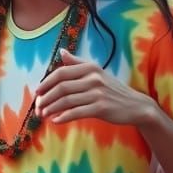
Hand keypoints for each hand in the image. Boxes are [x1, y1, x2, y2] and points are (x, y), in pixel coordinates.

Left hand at [35, 50, 156, 125]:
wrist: (136, 105)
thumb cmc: (112, 89)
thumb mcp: (96, 73)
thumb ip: (77, 63)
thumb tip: (61, 52)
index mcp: (90, 68)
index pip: (61, 73)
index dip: (46, 83)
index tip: (37, 92)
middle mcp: (93, 78)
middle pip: (61, 88)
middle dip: (46, 98)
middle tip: (37, 107)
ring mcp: (98, 93)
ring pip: (66, 101)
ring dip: (51, 109)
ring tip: (42, 115)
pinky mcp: (101, 108)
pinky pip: (76, 112)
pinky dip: (63, 117)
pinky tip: (55, 121)